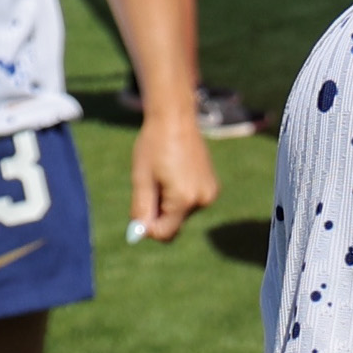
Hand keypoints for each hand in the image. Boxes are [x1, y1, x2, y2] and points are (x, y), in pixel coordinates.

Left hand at [128, 109, 218, 243]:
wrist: (176, 119)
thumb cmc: (154, 146)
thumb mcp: (141, 178)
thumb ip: (141, 209)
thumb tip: (139, 234)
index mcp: (183, 199)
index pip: (164, 233)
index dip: (147, 227)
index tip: (139, 208)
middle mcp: (202, 200)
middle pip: (173, 224)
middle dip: (158, 213)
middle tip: (150, 185)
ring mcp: (210, 194)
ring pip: (182, 214)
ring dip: (169, 204)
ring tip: (163, 175)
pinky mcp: (213, 187)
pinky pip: (191, 203)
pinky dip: (179, 196)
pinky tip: (174, 173)